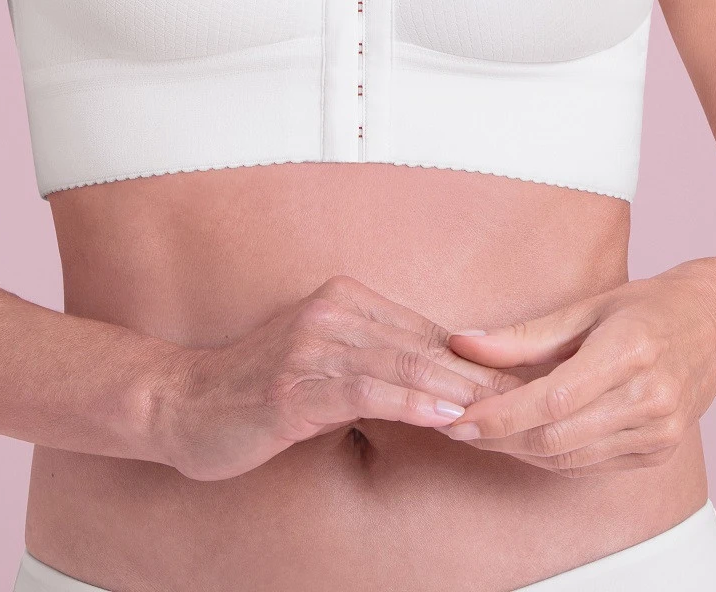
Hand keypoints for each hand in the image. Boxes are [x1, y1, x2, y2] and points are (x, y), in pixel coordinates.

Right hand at [158, 275, 520, 481]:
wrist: (183, 404)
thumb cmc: (259, 392)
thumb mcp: (326, 369)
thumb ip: (377, 365)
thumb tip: (447, 384)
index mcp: (345, 299)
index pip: (428, 332)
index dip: (478, 363)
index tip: (523, 386)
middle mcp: (332, 310)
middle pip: (424, 346)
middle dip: (481, 378)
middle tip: (532, 402)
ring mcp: (311, 344)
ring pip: (402, 365)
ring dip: (456, 391)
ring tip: (502, 413)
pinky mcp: (294, 384)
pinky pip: (364, 389)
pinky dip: (409, 402)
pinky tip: (443, 416)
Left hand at [439, 268, 715, 473]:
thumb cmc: (648, 307)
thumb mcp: (589, 306)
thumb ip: (525, 334)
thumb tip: (462, 344)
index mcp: (632, 351)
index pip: (554, 399)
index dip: (500, 415)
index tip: (457, 418)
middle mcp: (651, 398)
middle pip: (558, 436)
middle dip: (499, 437)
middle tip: (454, 426)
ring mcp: (660, 432)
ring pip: (570, 458)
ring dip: (518, 450)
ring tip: (480, 431)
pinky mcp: (659, 452)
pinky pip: (590, 465)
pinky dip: (551, 456)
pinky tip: (524, 438)